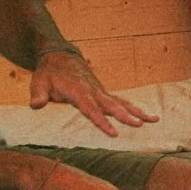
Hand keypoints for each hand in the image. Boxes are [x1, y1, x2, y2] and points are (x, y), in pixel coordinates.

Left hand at [30, 47, 154, 137]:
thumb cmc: (49, 72)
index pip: (91, 110)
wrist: (59, 56)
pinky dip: (133, 109)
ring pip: (121, 103)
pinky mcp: (102, 93)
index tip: (114, 133)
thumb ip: (38, 94)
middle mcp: (93, 91)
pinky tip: (146, 116)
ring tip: (155, 119)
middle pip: (112, 106)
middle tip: (140, 125)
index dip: (102, 122)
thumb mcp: (39, 81)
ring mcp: (100, 92)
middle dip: (126, 116)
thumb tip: (36, 105)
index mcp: (78, 92)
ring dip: (138, 112)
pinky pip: (120, 102)